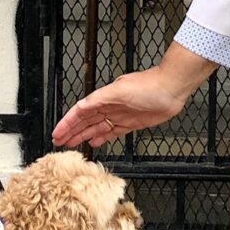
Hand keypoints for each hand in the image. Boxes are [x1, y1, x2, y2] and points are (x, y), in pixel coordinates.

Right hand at [53, 64, 192, 149]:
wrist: (171, 88)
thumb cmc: (149, 85)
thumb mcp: (119, 91)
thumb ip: (100, 99)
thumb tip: (82, 106)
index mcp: (104, 97)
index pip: (80, 112)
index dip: (67, 123)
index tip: (58, 133)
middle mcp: (110, 106)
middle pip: (86, 121)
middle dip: (72, 131)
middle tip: (59, 142)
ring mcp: (120, 115)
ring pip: (97, 127)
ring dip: (83, 135)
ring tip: (72, 144)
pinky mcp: (131, 123)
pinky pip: (112, 132)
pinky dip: (102, 137)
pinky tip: (95, 142)